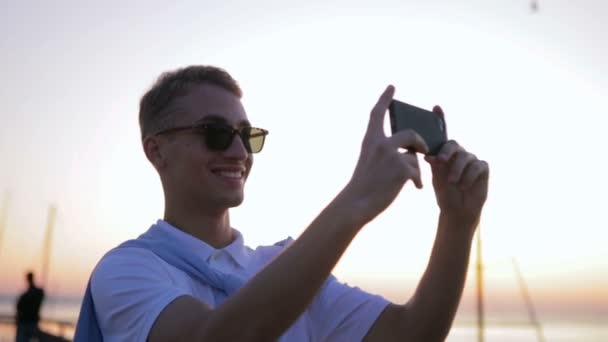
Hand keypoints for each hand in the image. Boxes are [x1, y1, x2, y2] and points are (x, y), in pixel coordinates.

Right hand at [344, 85, 428, 224]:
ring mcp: (391, 155)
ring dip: (415, 169)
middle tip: (424, 150)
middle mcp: (380, 143)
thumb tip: (412, 153)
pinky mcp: (402, 168)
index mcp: (370, 140)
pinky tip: (415, 188)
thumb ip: (386, 154)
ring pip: (414, 157)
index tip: (391, 86)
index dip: (385, 98)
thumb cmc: (362, 188)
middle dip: (420, 142)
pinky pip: (417, 171)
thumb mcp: (370, 163)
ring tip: (413, 182)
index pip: (377, 113)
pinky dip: (417, 181)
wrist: (356, 204)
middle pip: (410, 133)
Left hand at [425, 106, 489, 228]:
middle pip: (453, 144)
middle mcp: (458, 153)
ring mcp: (472, 159)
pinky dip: (469, 177)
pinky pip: (477, 166)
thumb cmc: (444, 192)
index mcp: (444, 153)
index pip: (443, 133)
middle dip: (446, 152)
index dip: (441, 118)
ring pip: (465, 157)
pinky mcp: (483, 168)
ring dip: (457, 170)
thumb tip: (427, 154)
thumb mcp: (436, 177)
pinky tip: (464, 185)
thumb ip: (434, 164)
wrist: (457, 210)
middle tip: (440, 162)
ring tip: (452, 183)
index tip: (435, 107)